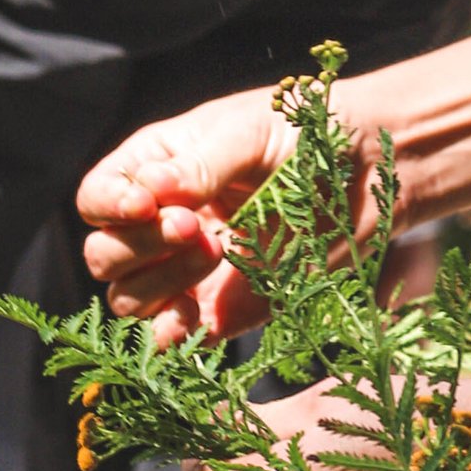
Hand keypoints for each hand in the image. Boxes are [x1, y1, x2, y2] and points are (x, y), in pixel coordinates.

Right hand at [77, 85, 302, 347]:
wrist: (374, 169)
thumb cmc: (310, 132)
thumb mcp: (250, 131)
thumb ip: (199, 164)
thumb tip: (150, 193)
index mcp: (157, 168)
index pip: (96, 197)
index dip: (108, 206)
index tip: (146, 204)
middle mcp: (162, 222)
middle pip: (104, 254)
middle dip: (139, 246)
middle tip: (195, 227)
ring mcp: (188, 271)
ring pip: (129, 299)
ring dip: (161, 283)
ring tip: (218, 249)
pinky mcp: (221, 310)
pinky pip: (173, 339)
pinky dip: (172, 337)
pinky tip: (196, 315)